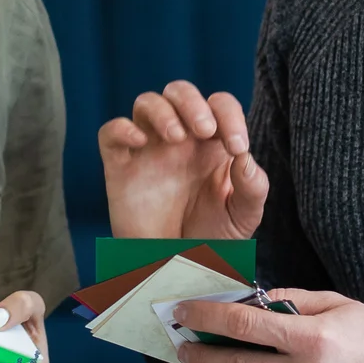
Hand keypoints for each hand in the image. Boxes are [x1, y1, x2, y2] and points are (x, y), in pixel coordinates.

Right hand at [98, 81, 267, 239]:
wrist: (178, 271)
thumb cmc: (211, 238)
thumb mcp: (243, 216)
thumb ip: (252, 186)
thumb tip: (245, 156)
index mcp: (212, 143)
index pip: (220, 105)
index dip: (230, 115)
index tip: (237, 146)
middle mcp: (180, 139)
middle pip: (180, 92)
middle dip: (193, 102)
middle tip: (206, 130)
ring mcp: (148, 149)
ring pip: (146, 102)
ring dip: (163, 111)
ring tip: (176, 138)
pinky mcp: (120, 166)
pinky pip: (111, 133)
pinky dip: (121, 128)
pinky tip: (139, 140)